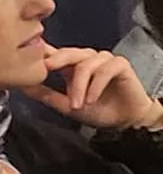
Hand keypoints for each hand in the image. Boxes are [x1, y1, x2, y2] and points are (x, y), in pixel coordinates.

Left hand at [25, 48, 162, 130]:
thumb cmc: (101, 111)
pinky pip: (105, 70)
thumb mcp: (68, 106)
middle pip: (70, 52)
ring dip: (80, 85)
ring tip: (79, 104)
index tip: (33, 62)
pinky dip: (96, 85)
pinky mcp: (121, 65)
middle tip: (47, 68)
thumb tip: (24, 87)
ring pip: (86, 64)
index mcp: (74, 66)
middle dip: (57, 60)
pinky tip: (92, 99)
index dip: (45, 54)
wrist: (127, 121)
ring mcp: (105, 60)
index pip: (57, 54)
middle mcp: (89, 59)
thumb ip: (47, 95)